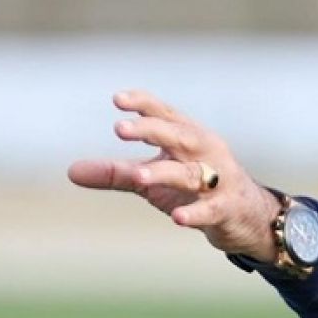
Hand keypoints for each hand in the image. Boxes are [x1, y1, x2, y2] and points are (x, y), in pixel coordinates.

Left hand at [68, 90, 281, 261]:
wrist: (246, 215)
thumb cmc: (194, 188)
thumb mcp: (153, 179)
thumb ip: (116, 173)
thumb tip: (71, 171)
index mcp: (188, 137)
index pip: (165, 114)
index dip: (144, 105)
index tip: (117, 99)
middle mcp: (206, 152)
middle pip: (180, 136)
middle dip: (153, 130)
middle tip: (121, 129)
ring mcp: (219, 179)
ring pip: (190, 173)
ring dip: (164, 173)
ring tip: (138, 176)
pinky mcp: (227, 208)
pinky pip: (211, 209)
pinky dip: (195, 213)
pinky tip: (177, 218)